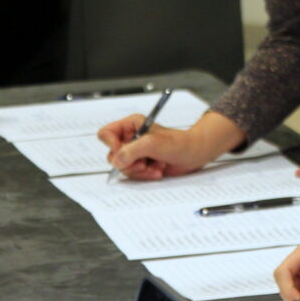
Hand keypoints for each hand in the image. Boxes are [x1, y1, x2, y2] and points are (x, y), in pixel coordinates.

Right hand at [97, 115, 211, 179]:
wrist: (194, 154)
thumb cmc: (179, 143)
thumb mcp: (153, 144)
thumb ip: (132, 151)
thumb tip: (116, 162)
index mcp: (131, 125)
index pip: (105, 134)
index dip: (111, 145)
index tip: (123, 152)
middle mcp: (130, 138)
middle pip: (112, 155)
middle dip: (130, 163)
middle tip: (144, 163)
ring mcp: (135, 152)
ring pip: (122, 168)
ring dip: (140, 171)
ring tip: (156, 166)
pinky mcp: (140, 164)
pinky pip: (132, 175)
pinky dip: (145, 175)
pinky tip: (158, 170)